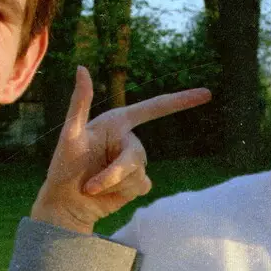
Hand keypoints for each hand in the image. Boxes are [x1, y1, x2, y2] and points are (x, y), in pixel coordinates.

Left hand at [31, 68, 211, 232]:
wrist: (66, 203)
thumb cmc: (63, 167)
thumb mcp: (69, 134)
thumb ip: (79, 102)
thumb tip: (81, 67)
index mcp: (117, 122)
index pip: (154, 108)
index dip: (181, 100)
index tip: (207, 94)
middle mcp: (128, 139)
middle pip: (138, 154)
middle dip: (114, 173)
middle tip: (90, 186)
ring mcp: (134, 162)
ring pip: (139, 173)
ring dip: (114, 184)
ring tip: (93, 188)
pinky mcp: (137, 182)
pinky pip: (142, 185)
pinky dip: (122, 192)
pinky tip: (107, 194)